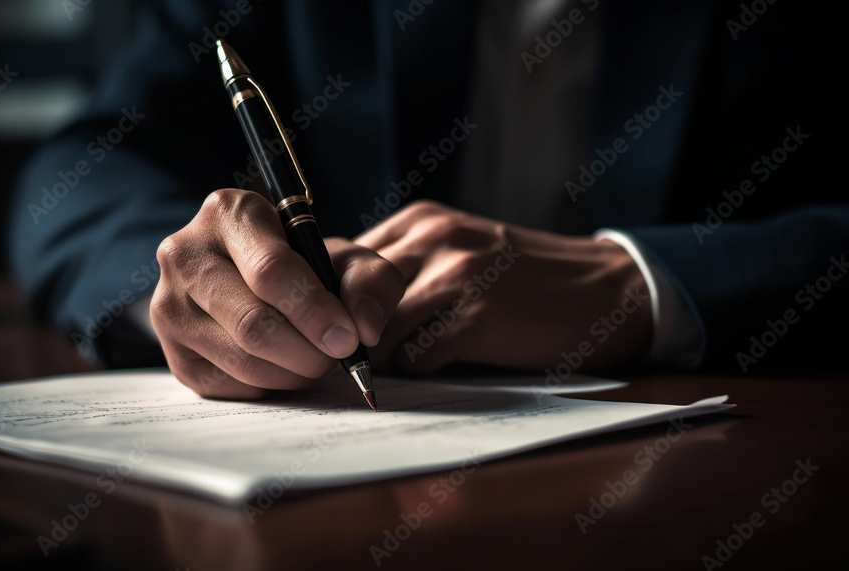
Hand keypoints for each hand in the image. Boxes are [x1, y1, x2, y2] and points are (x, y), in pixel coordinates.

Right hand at [151, 189, 404, 398]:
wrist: (259, 284)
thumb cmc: (307, 266)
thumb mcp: (347, 258)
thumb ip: (371, 281)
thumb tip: (365, 328)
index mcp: (229, 213)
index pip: (270, 270)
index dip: (315, 311)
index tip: (348, 338)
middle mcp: (185, 254)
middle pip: (253, 324)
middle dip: (308, 351)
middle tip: (337, 357)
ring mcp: (169, 305)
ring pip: (241, 360)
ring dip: (293, 372)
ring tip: (315, 359)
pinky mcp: (172, 351)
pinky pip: (228, 385)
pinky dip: (268, 386)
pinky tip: (283, 366)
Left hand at [356, 201, 651, 373]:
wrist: (604, 288)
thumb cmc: (520, 278)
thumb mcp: (456, 250)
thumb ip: (402, 268)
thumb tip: (333, 308)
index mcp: (421, 221)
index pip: (337, 255)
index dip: (329, 299)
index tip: (339, 326)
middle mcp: (433, 239)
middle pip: (347, 294)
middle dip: (349, 334)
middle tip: (363, 357)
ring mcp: (458, 275)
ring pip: (377, 333)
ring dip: (389, 358)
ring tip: (418, 355)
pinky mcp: (480, 316)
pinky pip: (418, 359)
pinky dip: (426, 370)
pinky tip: (452, 360)